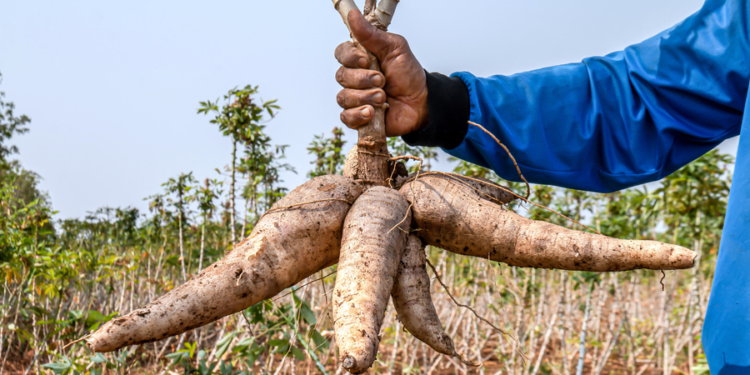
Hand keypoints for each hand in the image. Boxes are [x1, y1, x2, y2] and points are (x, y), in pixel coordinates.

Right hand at [335, 9, 428, 136]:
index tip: (367, 60)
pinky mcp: (358, 117)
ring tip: (383, 98)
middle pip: (341, 76)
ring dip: (364, 97)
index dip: (350, 58)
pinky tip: (372, 113)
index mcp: (361, 59)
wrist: (421, 102)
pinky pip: (346, 117)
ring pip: (343, 97)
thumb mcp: (395, 49)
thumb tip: (352, 15)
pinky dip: (358, 115)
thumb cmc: (409, 74)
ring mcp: (355, 98)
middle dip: (363, 79)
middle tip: (383, 81)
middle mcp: (354, 78)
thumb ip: (372, 35)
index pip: (341, 54)